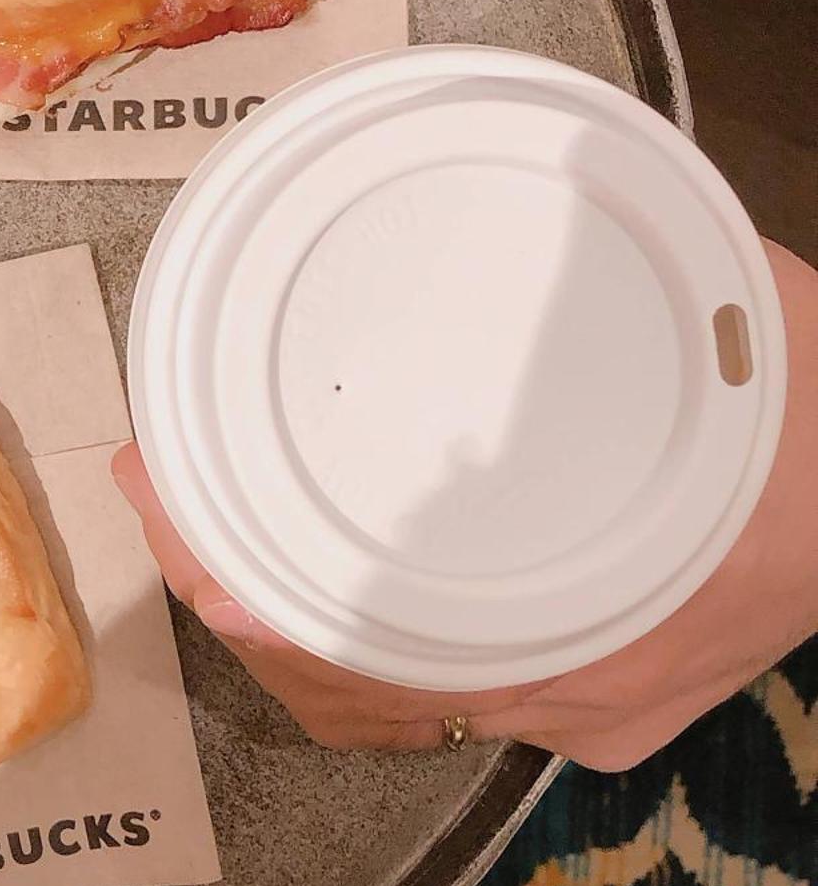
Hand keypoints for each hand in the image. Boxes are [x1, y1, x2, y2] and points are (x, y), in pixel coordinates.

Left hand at [113, 240, 817, 770]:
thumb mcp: (724, 317)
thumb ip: (608, 277)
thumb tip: (536, 172)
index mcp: (586, 618)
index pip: (360, 639)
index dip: (246, 581)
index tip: (163, 508)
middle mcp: (569, 690)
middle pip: (344, 681)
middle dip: (231, 589)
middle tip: (160, 499)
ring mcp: (577, 711)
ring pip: (378, 710)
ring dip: (280, 631)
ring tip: (200, 540)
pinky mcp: (598, 709)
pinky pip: (439, 713)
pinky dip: (355, 667)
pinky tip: (300, 611)